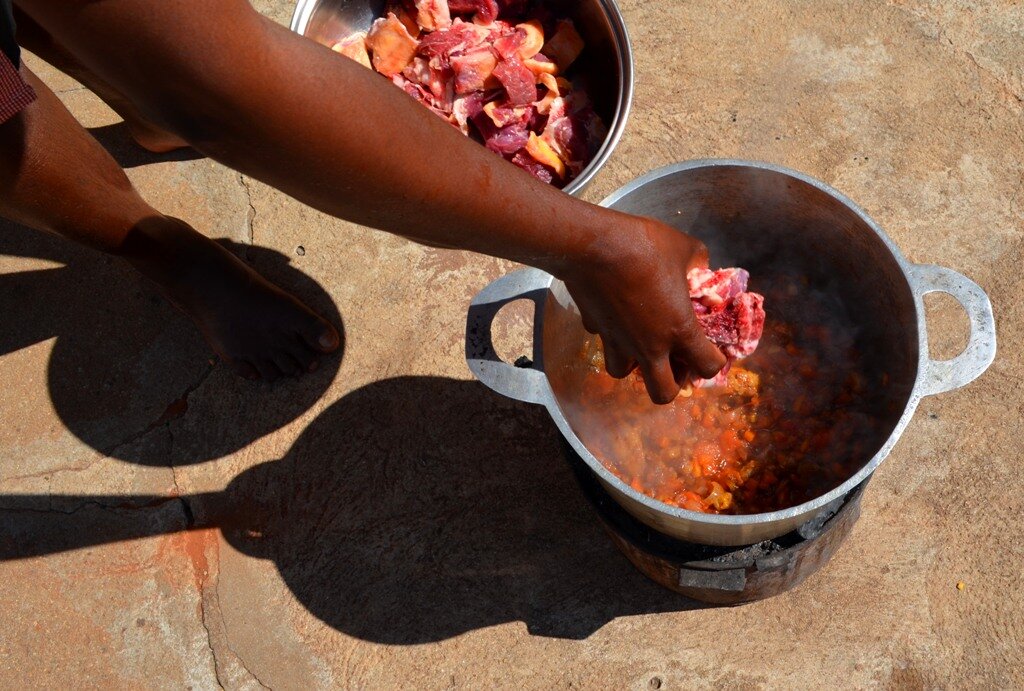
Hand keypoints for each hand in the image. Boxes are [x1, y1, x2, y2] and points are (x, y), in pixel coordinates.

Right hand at [560, 215, 726, 403]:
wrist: (592, 245)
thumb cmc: (645, 247)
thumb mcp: (685, 247)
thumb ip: (698, 262)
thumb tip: (700, 266)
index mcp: (679, 330)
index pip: (707, 368)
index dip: (714, 362)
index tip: (712, 350)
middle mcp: (649, 346)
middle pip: (663, 394)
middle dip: (673, 383)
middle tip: (675, 362)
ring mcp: (618, 341)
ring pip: (623, 373)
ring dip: (634, 365)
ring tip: (639, 344)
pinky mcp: (594, 328)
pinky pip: (602, 340)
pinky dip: (610, 334)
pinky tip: (615, 316)